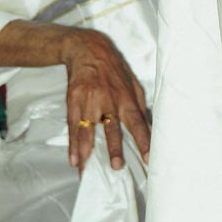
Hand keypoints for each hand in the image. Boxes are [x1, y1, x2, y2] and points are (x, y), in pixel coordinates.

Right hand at [59, 30, 150, 173]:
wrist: (88, 50)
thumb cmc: (115, 70)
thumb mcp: (133, 84)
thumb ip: (140, 106)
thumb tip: (149, 128)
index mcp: (126, 97)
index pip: (137, 123)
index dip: (143, 141)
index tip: (148, 158)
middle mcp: (108, 100)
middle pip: (112, 128)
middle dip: (114, 147)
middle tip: (116, 166)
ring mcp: (89, 101)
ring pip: (88, 130)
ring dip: (87, 152)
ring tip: (87, 171)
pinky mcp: (73, 100)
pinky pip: (73, 126)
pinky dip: (72, 144)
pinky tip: (73, 160)